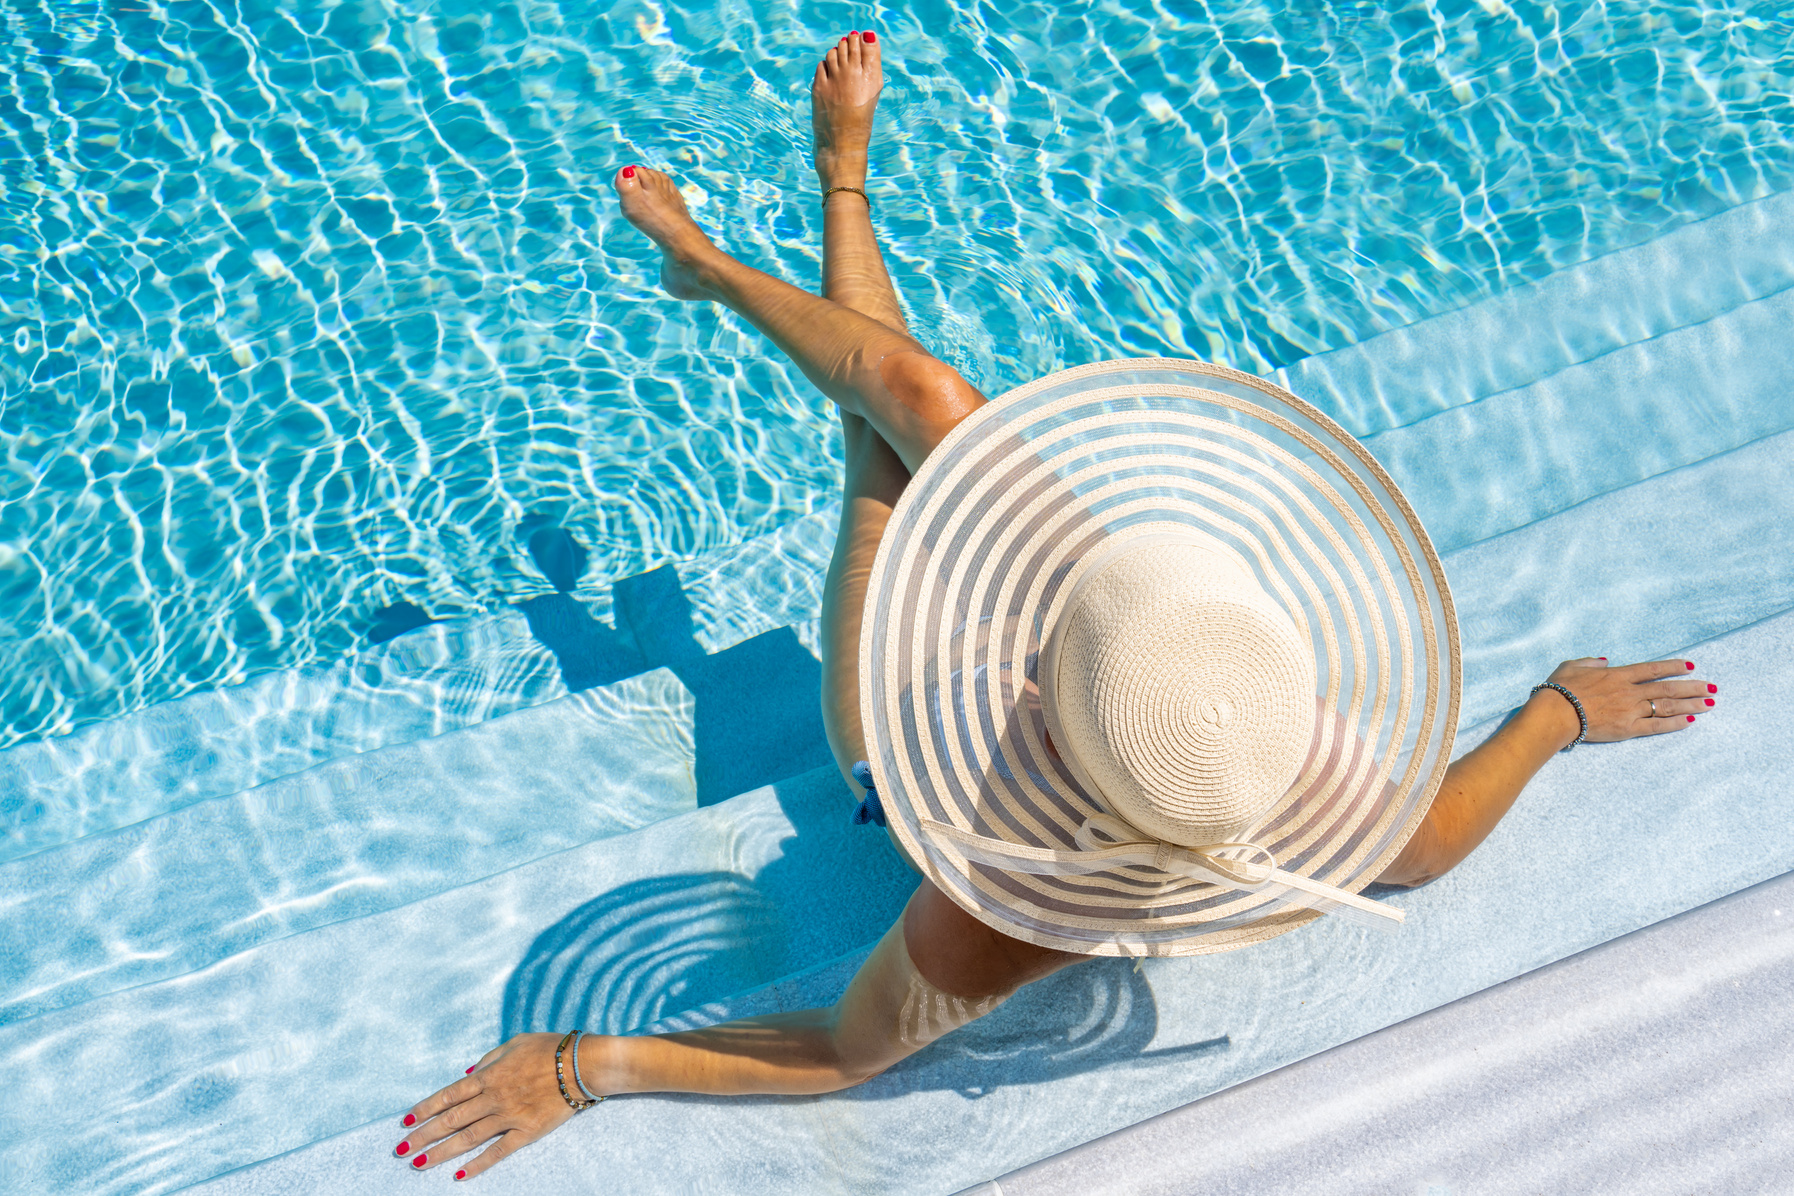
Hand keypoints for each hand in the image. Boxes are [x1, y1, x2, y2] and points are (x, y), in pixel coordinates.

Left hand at [393, 1032, 589, 1180]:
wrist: (582, 1065)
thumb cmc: (549, 1049)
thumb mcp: (514, 1043)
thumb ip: (488, 1059)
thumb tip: (467, 1075)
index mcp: (489, 1075)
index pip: (449, 1095)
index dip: (425, 1109)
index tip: (407, 1121)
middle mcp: (494, 1098)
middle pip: (451, 1120)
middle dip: (423, 1135)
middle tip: (401, 1149)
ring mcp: (509, 1117)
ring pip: (468, 1138)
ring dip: (441, 1152)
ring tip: (419, 1164)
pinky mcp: (526, 1132)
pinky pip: (498, 1151)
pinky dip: (478, 1164)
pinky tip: (460, 1174)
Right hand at [1535, 656, 1714, 744]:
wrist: (1555, 713)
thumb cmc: (1559, 689)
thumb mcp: (1571, 666)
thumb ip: (1590, 662)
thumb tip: (1604, 660)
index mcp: (1618, 675)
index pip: (1653, 669)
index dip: (1674, 666)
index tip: (1691, 666)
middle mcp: (1630, 691)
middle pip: (1668, 688)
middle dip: (1693, 687)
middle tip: (1712, 687)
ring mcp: (1631, 710)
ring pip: (1667, 706)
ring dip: (1691, 704)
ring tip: (1710, 704)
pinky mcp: (1628, 729)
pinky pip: (1657, 726)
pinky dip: (1674, 723)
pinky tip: (1690, 721)